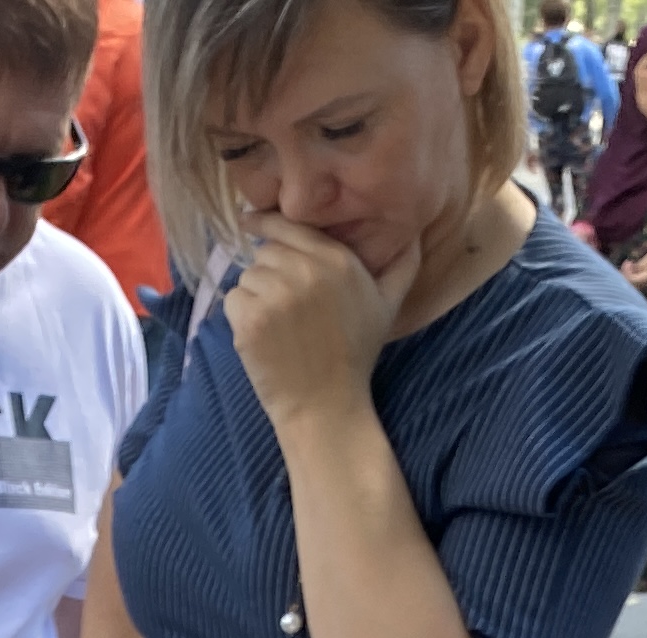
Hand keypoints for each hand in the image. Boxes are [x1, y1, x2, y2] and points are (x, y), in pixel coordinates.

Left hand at [224, 210, 420, 430]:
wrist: (326, 406)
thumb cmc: (355, 356)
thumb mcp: (387, 307)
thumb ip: (401, 267)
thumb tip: (414, 236)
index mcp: (338, 260)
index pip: (290, 224)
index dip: (268, 224)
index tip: (250, 222)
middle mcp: (306, 270)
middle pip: (266, 251)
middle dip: (271, 274)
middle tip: (287, 310)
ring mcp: (276, 294)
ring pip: (247, 275)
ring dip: (256, 297)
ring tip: (279, 327)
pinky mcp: (251, 319)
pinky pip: (232, 299)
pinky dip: (240, 317)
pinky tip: (263, 338)